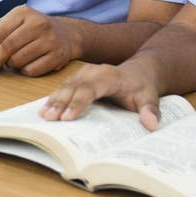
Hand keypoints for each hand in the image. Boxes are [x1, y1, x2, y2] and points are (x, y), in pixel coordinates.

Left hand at [0, 6, 80, 75]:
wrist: (66, 34)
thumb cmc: (32, 30)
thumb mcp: (13, 25)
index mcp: (24, 12)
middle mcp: (38, 24)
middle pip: (8, 47)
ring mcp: (50, 40)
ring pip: (18, 60)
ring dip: (10, 65)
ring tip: (12, 61)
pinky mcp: (58, 56)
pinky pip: (31, 70)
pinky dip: (24, 71)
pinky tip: (27, 64)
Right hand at [41, 62, 163, 127]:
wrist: (137, 74)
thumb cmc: (141, 87)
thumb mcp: (150, 97)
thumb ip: (151, 110)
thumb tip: (151, 124)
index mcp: (109, 75)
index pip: (90, 89)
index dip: (78, 103)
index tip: (68, 118)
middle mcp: (92, 72)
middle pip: (73, 87)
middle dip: (60, 103)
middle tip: (50, 120)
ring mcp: (82, 75)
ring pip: (64, 87)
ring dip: (53, 102)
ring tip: (44, 117)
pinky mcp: (77, 81)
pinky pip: (63, 89)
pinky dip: (53, 100)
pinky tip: (44, 111)